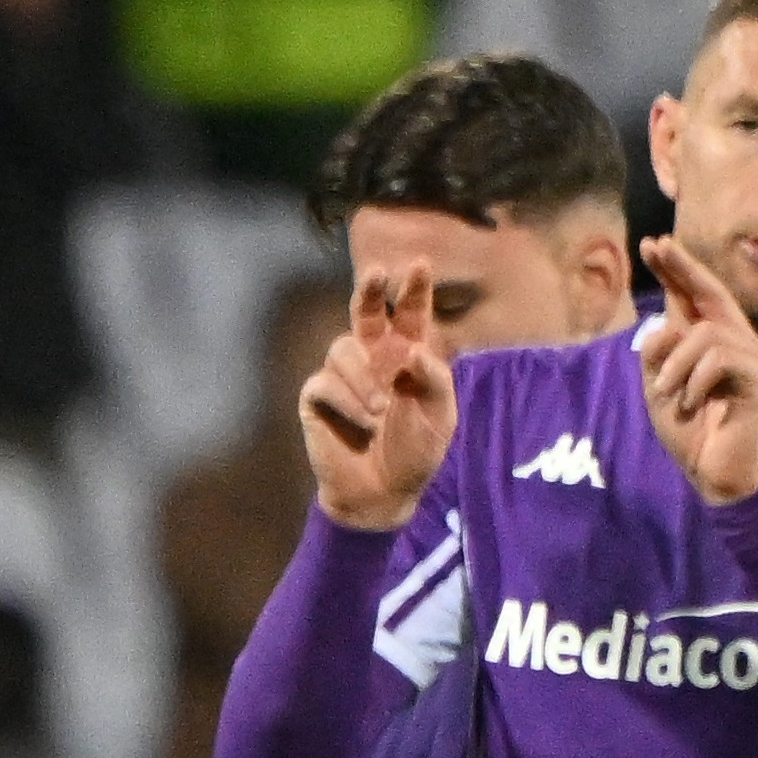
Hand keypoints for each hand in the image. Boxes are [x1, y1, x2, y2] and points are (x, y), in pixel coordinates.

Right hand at [297, 260, 458, 530]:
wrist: (384, 493)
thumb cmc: (416, 452)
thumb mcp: (440, 416)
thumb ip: (432, 380)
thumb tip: (408, 351)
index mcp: (408, 356)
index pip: (410, 314)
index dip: (413, 289)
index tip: (418, 264)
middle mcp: (373, 358)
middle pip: (365, 312)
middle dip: (369, 291)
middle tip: (376, 272)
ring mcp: (342, 377)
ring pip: (342, 348)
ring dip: (364, 377)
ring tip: (380, 410)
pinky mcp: (317, 399)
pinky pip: (324, 383)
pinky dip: (346, 400)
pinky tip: (363, 421)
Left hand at [633, 241, 757, 505]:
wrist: (715, 474)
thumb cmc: (691, 434)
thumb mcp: (660, 390)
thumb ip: (657, 357)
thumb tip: (663, 326)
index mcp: (712, 345)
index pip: (696, 300)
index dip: (677, 271)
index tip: (653, 244)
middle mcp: (739, 343)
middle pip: (712, 294)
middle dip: (682, 268)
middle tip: (655, 245)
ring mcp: (754, 357)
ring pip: (704, 334)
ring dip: (676, 367)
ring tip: (672, 395)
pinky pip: (718, 360)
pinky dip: (694, 383)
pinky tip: (694, 405)